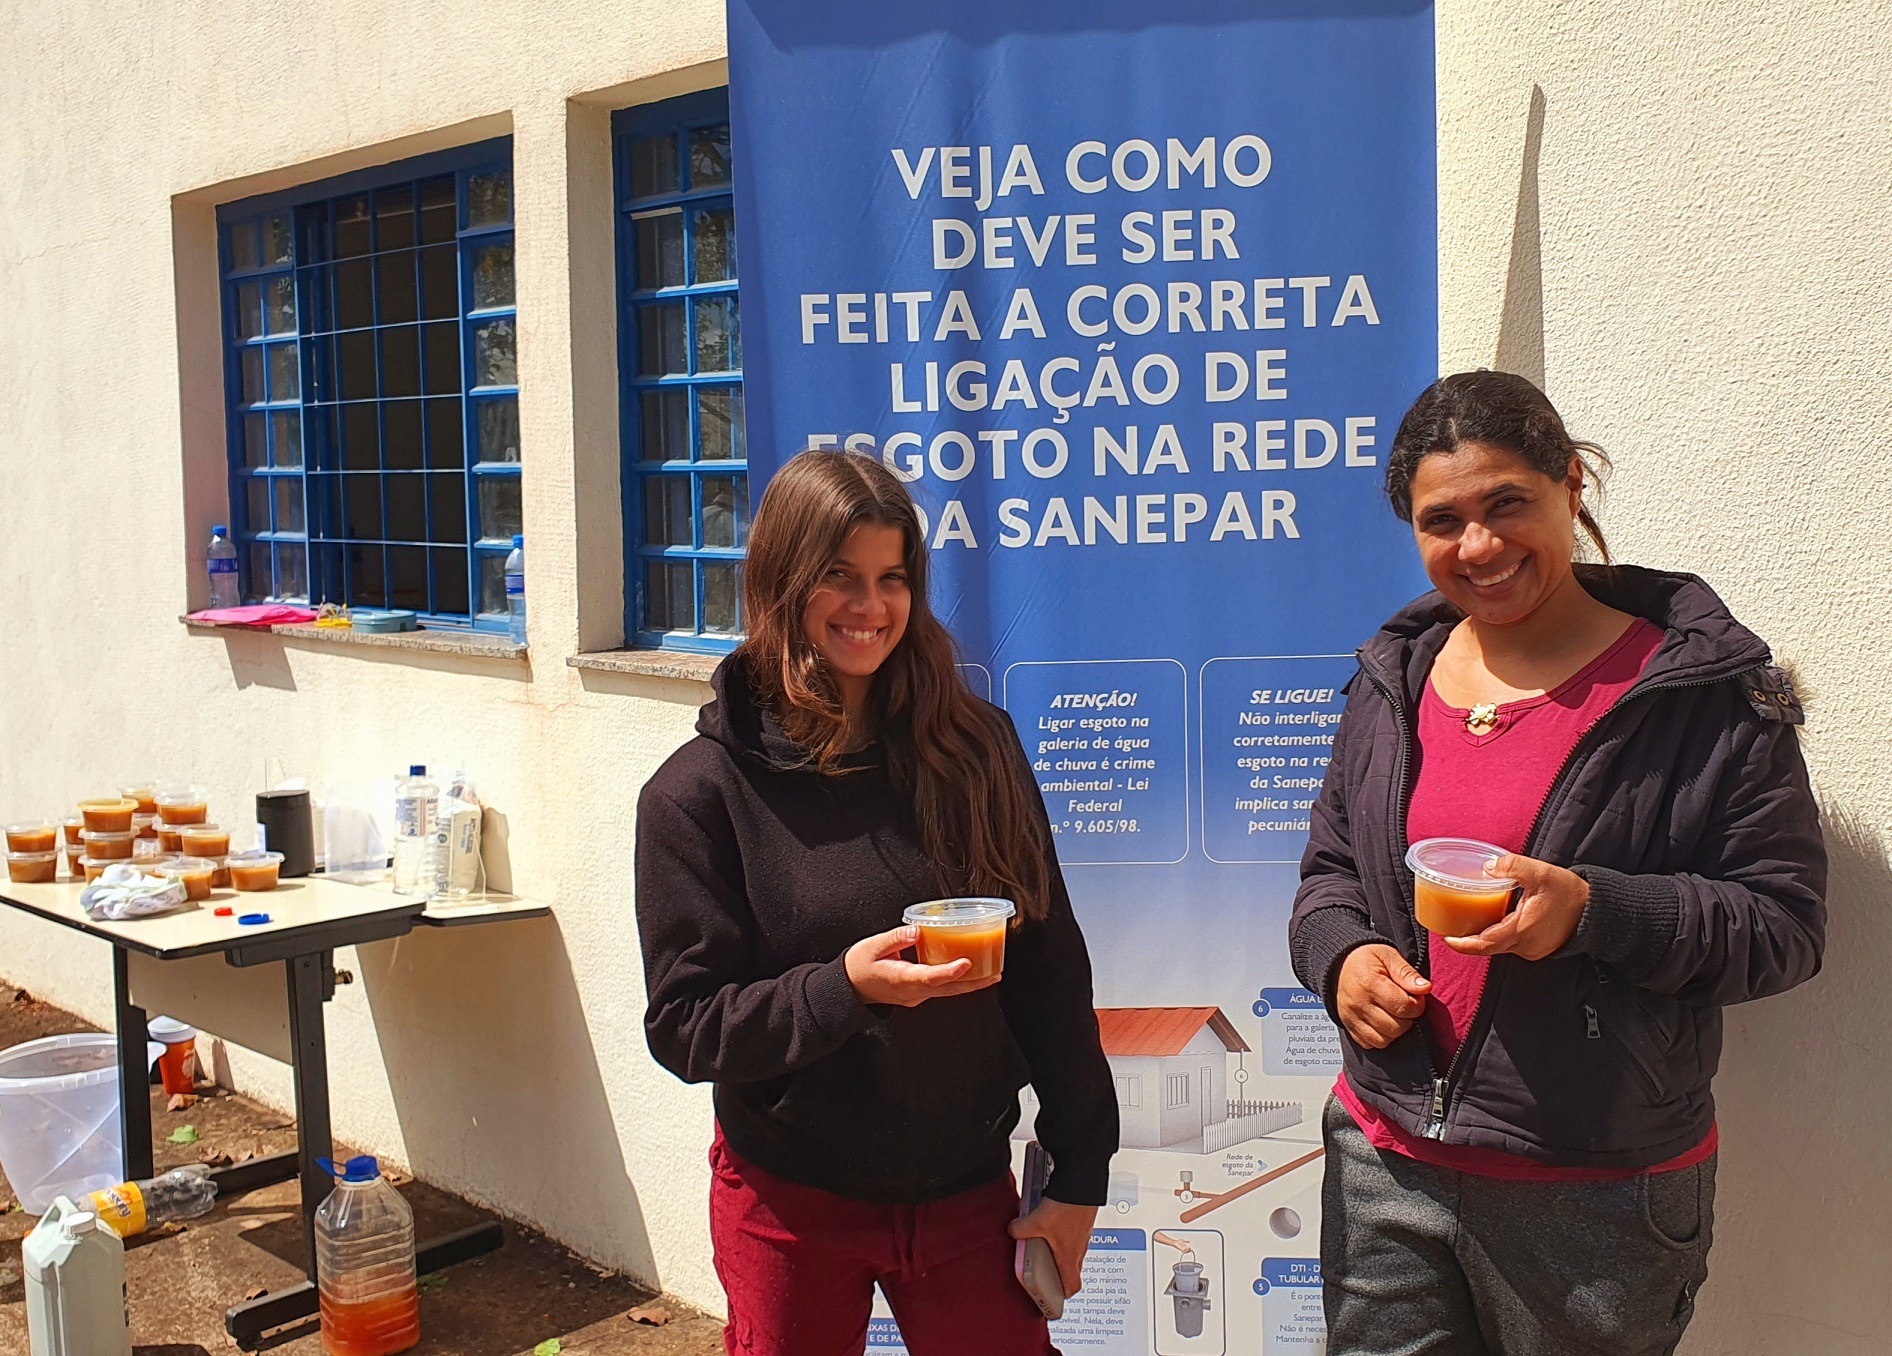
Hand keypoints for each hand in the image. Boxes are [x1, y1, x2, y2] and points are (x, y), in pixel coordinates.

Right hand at [844, 926, 1000, 1006]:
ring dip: (968, 984)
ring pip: (946, 991)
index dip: (949, 972)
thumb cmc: (859, 965)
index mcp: (901, 979)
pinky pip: (940, 989)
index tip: (966, 963)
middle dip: (972, 984)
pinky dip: (956, 981)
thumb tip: (916, 931)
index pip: (930, 978)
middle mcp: (912, 991)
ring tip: (991, 975)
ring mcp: (915, 996)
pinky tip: (968, 972)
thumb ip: (895, 938)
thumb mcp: (872, 946)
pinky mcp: (917, 994)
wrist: (849, 987)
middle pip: (947, 990)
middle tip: (995, 975)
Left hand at [1009, 1196, 1095, 1297]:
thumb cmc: (1067, 1207)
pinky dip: (1063, 1233)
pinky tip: (1051, 1221)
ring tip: (1045, 1242)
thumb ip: (1020, 1230)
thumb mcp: (1036, 1222)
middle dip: (1058, 1271)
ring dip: (1060, 1250)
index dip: (1063, 1294)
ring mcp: (1082, 1235)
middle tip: (1045, 1269)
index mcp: (1069, 1257)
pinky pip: (1073, 1234)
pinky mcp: (1082, 1221)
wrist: (1081, 1185)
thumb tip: (1012, 1231)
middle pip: (1071, 1269)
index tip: (1054, 1296)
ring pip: (1072, 1250)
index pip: (1072, 1286)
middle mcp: (1079, 1248)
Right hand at [1335, 944, 1429, 1048]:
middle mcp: (1358, 1003)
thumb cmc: (1366, 960)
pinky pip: (1371, 1044)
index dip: (1417, 1004)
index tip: (1415, 996)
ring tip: (1394, 1014)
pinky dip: (1381, 1037)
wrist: (1340, 965)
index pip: (1403, 1006)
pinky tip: (1383, 1022)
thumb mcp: (1388, 956)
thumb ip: (1407, 972)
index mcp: (1369, 983)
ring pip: (1384, 1040)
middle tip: (1404, 1005)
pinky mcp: (1349, 1027)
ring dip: (1395, 1030)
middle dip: (1407, 1018)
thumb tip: (1425, 988)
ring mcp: (1351, 1017)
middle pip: (1396, 1027)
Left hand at [1443, 854, 1588, 959]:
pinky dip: (1497, 937)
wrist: (1597, 911)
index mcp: (1522, 930)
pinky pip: (1511, 945)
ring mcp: (1532, 950)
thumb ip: (1513, 866)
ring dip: (1483, 938)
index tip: (1445, 938)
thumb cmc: (1570, 893)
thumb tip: (1487, 867)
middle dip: (1467, 941)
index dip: (1462, 944)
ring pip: (1499, 947)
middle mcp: (1525, 945)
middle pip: (1487, 948)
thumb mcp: (1541, 873)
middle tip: (1449, 929)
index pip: (1484, 944)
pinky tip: (1491, 922)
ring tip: (1466, 923)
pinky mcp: (1538, 949)